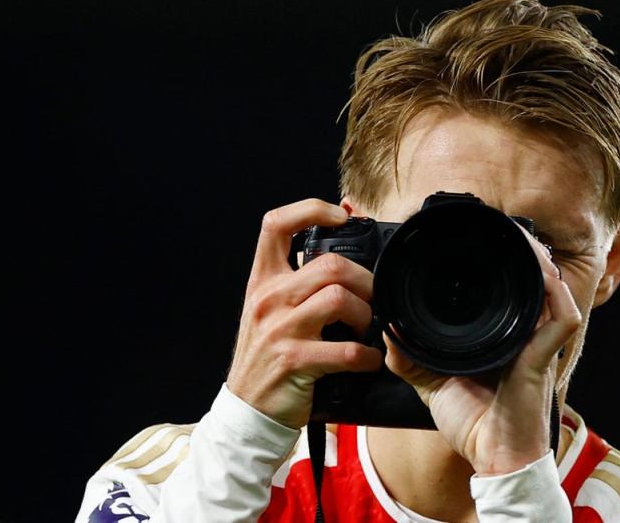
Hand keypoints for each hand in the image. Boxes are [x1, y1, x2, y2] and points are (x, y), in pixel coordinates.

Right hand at [227, 199, 382, 429]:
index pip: (276, 224)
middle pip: (330, 264)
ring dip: (366, 316)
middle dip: (365, 281)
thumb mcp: (271, 310)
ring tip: (365, 330)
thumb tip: (343, 250)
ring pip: (340, 299)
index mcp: (263, 280)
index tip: (342, 216)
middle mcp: (269, 299)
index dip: (311, 209)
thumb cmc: (268, 356)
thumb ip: (298, 281)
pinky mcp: (295, 361)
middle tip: (371, 299)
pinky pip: (348, 351)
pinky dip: (368, 357)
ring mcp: (280, 330)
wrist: (247, 410)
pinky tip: (367, 361)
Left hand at [383, 226, 581, 474]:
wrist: (491, 460)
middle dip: (521, 248)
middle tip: (498, 226)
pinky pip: (562, 316)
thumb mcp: (431, 383)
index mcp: (503, 336)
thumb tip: (389, 331)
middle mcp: (525, 334)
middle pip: (534, 278)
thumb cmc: (473, 424)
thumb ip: (410, 358)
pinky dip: (554, 290)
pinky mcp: (546, 356)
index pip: (508, 288)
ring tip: (517, 236)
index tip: (476, 240)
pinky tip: (540, 270)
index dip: (501, 260)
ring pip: (552, 287)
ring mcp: (539, 344)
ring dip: (537, 258)